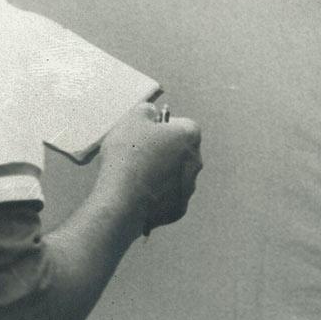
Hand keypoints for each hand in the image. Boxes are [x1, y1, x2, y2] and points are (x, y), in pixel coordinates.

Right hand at [97, 101, 202, 233]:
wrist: (123, 199)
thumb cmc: (129, 155)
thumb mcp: (133, 119)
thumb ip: (146, 110)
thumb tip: (152, 113)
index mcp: (190, 136)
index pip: (182, 125)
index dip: (163, 127)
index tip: (145, 132)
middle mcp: (196, 161)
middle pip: (180, 150)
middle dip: (163, 150)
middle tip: (137, 153)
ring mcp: (189, 187)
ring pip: (174, 175)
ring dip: (160, 173)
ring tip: (134, 175)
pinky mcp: (179, 209)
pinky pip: (167, 197)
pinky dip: (155, 195)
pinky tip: (137, 193)